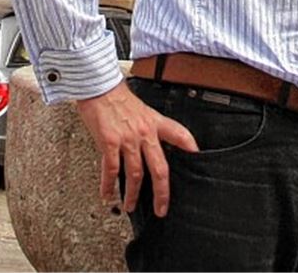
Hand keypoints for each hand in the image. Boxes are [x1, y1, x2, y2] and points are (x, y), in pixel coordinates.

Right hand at [76, 82, 198, 217]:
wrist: (100, 88)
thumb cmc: (119, 99)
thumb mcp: (142, 111)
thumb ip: (148, 128)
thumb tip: (150, 146)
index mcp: (155, 122)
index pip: (180, 134)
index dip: (190, 147)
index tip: (197, 159)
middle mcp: (145, 132)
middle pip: (159, 167)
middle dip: (161, 192)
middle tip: (161, 208)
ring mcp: (128, 139)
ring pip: (135, 174)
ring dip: (132, 194)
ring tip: (130, 205)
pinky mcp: (109, 142)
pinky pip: (111, 170)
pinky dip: (108, 186)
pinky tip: (107, 195)